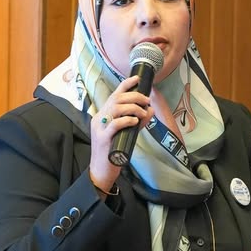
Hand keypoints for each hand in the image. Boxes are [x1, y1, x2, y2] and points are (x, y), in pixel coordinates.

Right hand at [89, 75, 152, 193]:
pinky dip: (126, 120)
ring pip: (115, 108)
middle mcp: (99, 119)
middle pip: (116, 99)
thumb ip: (138, 122)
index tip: (137, 79)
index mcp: (103, 116)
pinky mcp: (103, 139)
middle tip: (146, 101)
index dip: (125, 85)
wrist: (102, 171)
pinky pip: (115, 124)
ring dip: (132, 107)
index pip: (114, 95)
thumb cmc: (114, 152)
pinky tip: (135, 121)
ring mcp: (100, 129)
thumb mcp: (128, 134)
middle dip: (134, 96)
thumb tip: (150, 110)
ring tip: (142, 112)